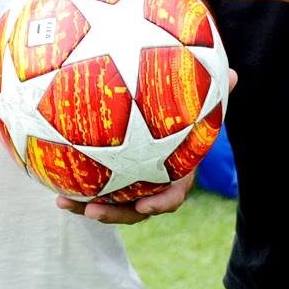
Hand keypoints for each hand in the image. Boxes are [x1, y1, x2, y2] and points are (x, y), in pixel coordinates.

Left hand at [55, 69, 235, 224]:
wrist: (167, 122)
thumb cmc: (185, 113)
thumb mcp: (200, 103)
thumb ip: (216, 93)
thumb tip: (238, 74)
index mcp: (176, 172)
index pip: (172, 196)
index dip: (161, 204)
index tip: (147, 207)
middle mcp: (152, 184)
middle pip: (135, 209)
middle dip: (114, 215)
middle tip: (92, 211)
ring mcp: (130, 184)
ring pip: (110, 203)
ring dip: (87, 206)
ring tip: (63, 203)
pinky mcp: (110, 177)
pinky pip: (94, 186)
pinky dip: (76, 185)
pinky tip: (51, 182)